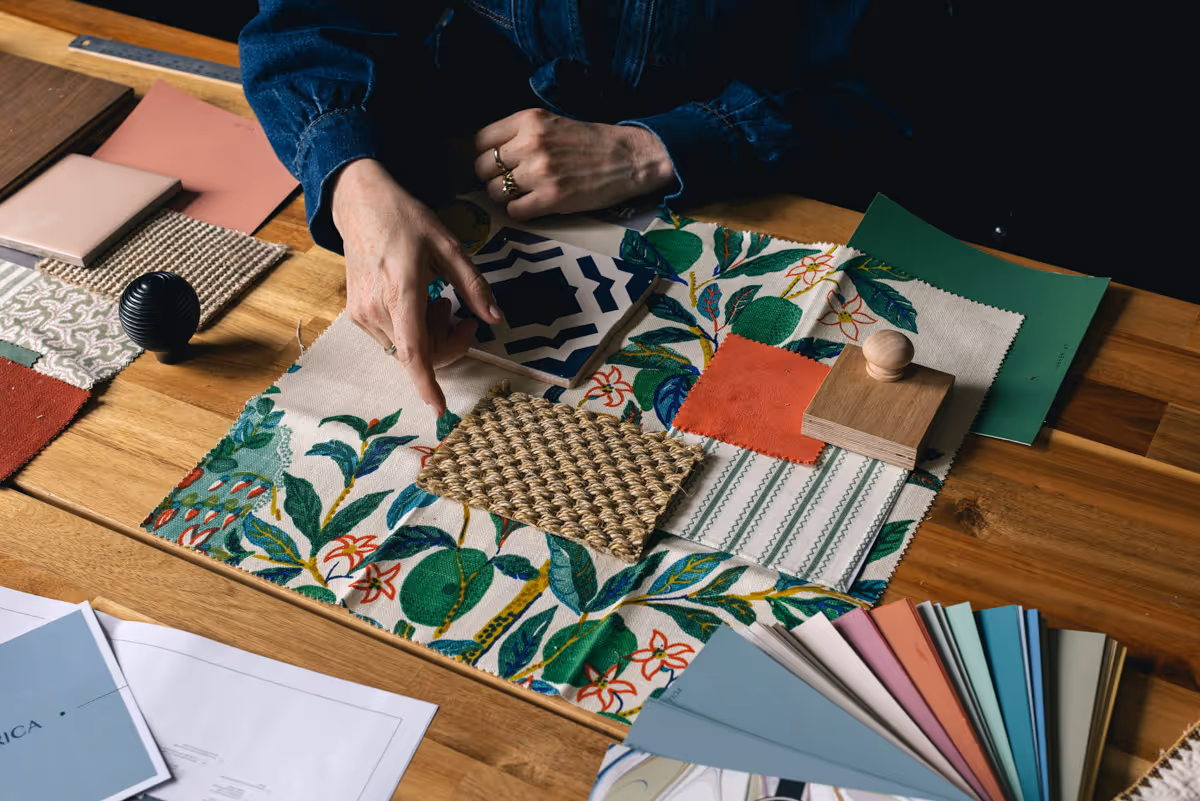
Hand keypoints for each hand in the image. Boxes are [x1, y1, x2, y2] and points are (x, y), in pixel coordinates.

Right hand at [331, 158, 502, 413]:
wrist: (358, 203)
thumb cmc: (405, 219)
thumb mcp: (449, 245)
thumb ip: (473, 286)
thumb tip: (496, 320)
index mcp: (402, 290)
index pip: (414, 350)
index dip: (427, 383)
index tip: (440, 408)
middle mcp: (377, 309)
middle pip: (419, 354)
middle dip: (450, 344)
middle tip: (465, 315)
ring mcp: (363, 314)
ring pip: (407, 350)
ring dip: (432, 336)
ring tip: (439, 299)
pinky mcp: (358, 314)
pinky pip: (394, 339)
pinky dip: (414, 331)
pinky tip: (420, 301)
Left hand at [473, 109, 674, 218]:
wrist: (628, 158)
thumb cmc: (590, 142)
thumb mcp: (551, 123)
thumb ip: (520, 133)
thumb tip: (487, 153)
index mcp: (528, 120)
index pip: (480, 140)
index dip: (484, 155)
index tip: (494, 163)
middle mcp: (530, 144)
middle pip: (482, 168)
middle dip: (491, 177)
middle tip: (508, 181)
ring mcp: (540, 172)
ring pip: (494, 192)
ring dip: (505, 196)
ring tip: (524, 193)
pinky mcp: (551, 198)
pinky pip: (514, 211)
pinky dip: (521, 211)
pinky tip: (535, 204)